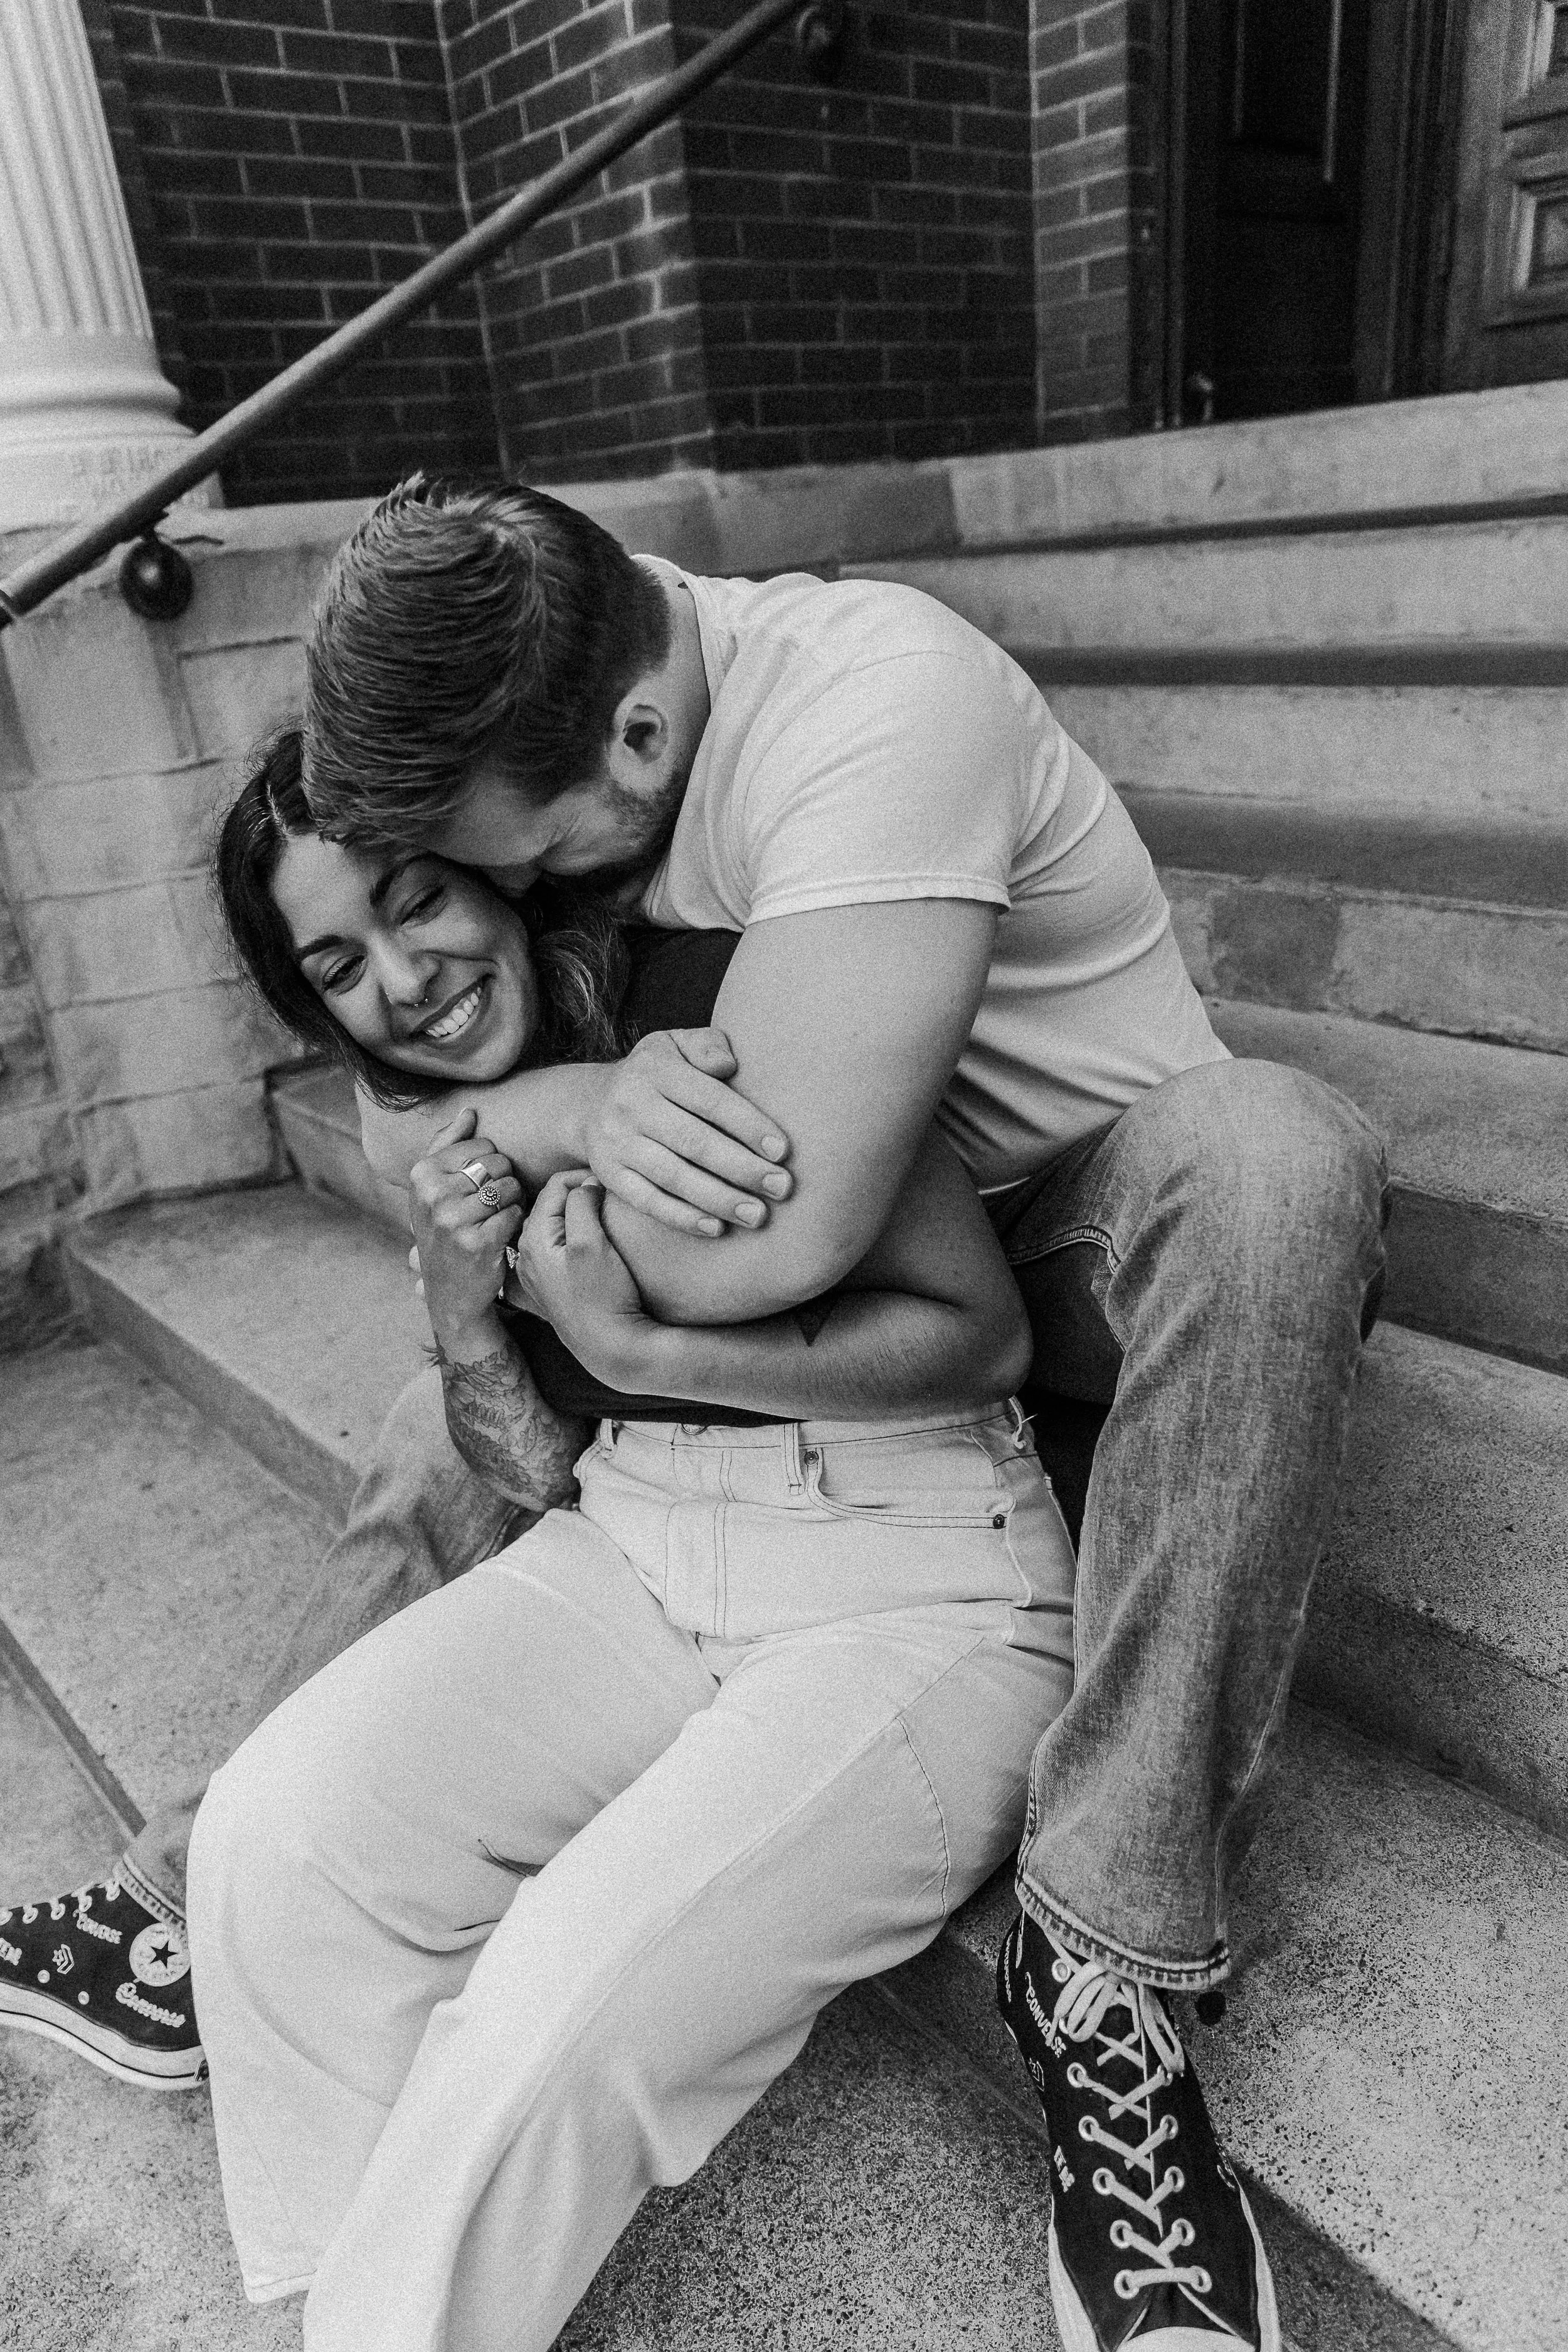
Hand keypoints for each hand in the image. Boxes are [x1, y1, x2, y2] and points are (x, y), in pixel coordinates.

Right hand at [408, 1108, 524, 1357]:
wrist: (450, 1293)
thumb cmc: (446, 1233)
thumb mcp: (434, 1190)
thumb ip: (448, 1146)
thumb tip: (470, 1110)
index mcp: (420, 1175)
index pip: (480, 1144)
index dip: (490, 1163)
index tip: (478, 1186)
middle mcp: (432, 1195)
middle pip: (498, 1163)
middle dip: (504, 1180)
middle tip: (491, 1204)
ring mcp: (453, 1221)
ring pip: (510, 1187)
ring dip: (513, 1202)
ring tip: (497, 1218)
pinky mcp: (478, 1243)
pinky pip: (515, 1213)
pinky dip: (516, 1222)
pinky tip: (503, 1234)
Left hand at [507, 1170, 651, 1386]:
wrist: (612, 1349)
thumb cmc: (603, 1297)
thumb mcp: (591, 1242)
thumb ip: (581, 1204)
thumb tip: (585, 1183)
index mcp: (532, 1239)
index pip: (555, 1186)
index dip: (584, 1176)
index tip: (610, 1181)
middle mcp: (527, 1254)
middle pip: (552, 1204)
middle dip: (579, 1193)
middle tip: (610, 1194)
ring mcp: (537, 1272)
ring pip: (555, 1225)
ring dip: (577, 1214)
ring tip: (604, 1213)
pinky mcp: (551, 1286)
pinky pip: (558, 1247)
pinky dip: (573, 1234)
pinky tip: (592, 1239)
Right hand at [581, 1027, 792, 1237]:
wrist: (590, 1102)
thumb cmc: (657, 1074)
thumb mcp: (676, 1044)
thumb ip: (707, 1046)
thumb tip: (728, 1065)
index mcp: (655, 1069)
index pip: (709, 1099)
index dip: (748, 1125)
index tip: (782, 1151)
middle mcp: (631, 1104)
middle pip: (694, 1142)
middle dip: (742, 1168)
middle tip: (781, 1187)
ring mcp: (617, 1142)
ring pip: (673, 1176)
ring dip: (719, 1199)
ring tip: (757, 1215)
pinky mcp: (609, 1174)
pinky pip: (647, 1201)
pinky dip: (682, 1217)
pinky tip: (717, 1228)